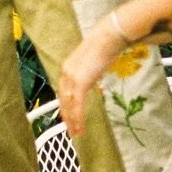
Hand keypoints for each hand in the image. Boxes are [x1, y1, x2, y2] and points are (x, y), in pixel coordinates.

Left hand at [58, 20, 128, 138]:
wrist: (107, 38)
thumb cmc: (104, 45)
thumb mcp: (92, 61)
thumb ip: (88, 71)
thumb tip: (92, 77)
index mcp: (67, 68)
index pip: (63, 92)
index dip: (65, 106)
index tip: (68, 116)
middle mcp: (66, 73)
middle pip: (64, 101)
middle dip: (67, 117)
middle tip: (71, 130)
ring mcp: (72, 79)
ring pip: (69, 106)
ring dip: (73, 122)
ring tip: (76, 133)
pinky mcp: (80, 83)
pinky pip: (77, 106)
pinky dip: (78, 118)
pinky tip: (81, 127)